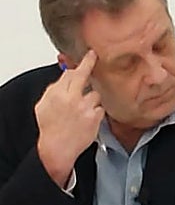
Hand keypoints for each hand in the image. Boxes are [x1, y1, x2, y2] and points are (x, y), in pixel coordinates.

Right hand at [35, 51, 103, 186]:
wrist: (58, 148)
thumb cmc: (51, 128)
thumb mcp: (44, 106)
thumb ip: (54, 90)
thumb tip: (66, 76)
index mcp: (57, 95)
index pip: (70, 74)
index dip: (79, 65)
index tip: (89, 55)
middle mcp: (72, 99)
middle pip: (84, 76)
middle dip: (89, 64)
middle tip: (94, 56)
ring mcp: (85, 107)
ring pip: (95, 94)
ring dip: (92, 99)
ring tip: (83, 111)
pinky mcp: (95, 117)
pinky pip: (100, 107)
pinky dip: (96, 112)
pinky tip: (88, 119)